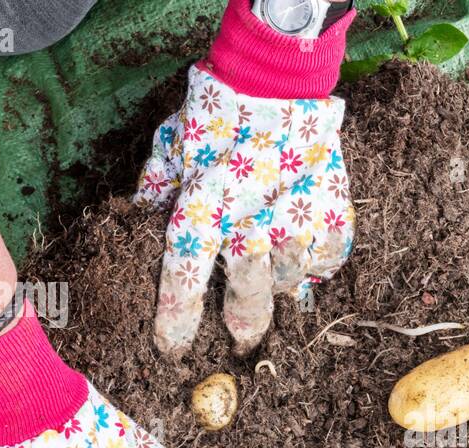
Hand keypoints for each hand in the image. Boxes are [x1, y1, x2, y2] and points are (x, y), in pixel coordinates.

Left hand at [136, 65, 353, 356]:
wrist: (279, 79)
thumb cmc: (217, 114)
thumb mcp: (171, 148)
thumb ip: (155, 193)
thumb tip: (136, 227)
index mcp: (203, 208)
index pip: (186, 278)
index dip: (177, 319)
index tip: (172, 347)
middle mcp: (252, 223)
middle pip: (248, 296)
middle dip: (242, 324)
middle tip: (239, 339)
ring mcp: (298, 222)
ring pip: (288, 282)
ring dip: (277, 283)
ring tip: (271, 269)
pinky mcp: (332, 216)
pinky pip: (325, 261)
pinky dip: (314, 262)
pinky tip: (301, 247)